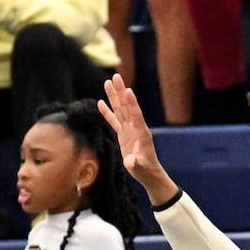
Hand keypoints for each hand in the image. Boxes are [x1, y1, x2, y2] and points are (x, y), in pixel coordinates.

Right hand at [100, 75, 179, 202]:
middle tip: (116, 76)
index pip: (136, 115)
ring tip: (108, 82)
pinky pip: (114, 120)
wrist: (148, 173)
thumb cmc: (146, 170)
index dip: (132, 104)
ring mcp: (129, 130)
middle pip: (126, 106)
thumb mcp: (140, 167)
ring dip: (114, 96)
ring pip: (120, 109)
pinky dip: (108, 112)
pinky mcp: (123, 134)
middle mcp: (135, 128)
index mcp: (141, 133)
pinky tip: (101, 102)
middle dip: (121, 91)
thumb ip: (135, 163)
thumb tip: (129, 162)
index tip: (128, 90)